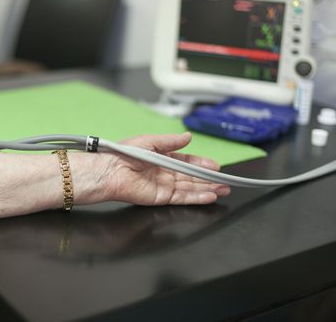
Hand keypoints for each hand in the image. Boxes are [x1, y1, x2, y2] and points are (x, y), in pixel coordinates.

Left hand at [101, 132, 229, 205]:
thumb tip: (188, 136)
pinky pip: (182, 198)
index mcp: (161, 158)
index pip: (186, 162)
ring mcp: (163, 186)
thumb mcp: (151, 141)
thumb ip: (171, 141)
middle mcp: (164, 173)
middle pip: (191, 177)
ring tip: (223, 189)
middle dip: (208, 179)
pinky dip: (197, 197)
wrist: (111, 170)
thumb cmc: (125, 153)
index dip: (201, 164)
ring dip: (207, 189)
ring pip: (190, 188)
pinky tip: (210, 196)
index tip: (215, 166)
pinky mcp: (161, 197)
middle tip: (224, 179)